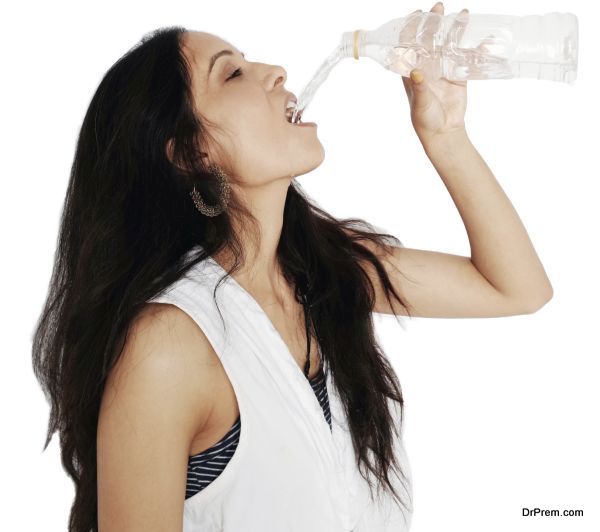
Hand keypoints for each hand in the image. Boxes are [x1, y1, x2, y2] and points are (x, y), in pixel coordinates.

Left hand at [401, 3, 471, 141]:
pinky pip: (467, 59)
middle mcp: (427, 66)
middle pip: (429, 39)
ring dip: (454, 30)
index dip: (411, 28)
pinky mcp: (458, 75)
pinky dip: (476, 49)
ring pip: (448, 44)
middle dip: (433, 22)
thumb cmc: (425, 119)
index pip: (408, 45)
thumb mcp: (420, 103)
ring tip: (462, 14)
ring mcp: (443, 69)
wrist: (443, 131)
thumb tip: (416, 72)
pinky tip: (485, 40)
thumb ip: (419, 88)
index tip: (417, 14)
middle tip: (439, 7)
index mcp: (412, 71)